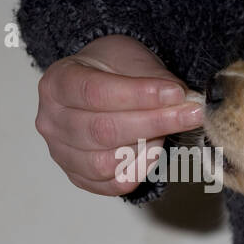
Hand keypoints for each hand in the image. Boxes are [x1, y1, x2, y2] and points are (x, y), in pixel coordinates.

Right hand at [34, 35, 204, 195]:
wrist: (102, 86)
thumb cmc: (113, 71)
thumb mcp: (130, 59)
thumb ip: (152, 77)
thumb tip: (181, 100)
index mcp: (58, 82)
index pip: (95, 93)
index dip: (139, 95)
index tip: (176, 94)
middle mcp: (51, 120)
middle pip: (102, 130)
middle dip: (154, 123)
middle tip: (191, 115)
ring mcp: (62, 152)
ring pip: (106, 162)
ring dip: (146, 149)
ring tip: (167, 132)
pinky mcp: (80, 176)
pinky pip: (112, 184)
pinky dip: (139, 171)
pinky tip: (155, 152)